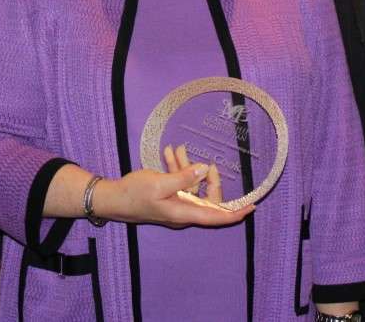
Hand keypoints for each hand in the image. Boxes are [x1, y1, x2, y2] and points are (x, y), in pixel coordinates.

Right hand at [93, 159, 250, 228]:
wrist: (113, 199)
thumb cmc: (134, 194)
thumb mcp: (159, 184)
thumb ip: (184, 177)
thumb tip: (205, 170)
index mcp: (184, 213)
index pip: (216, 216)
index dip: (235, 213)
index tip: (252, 206)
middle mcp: (183, 211)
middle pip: (206, 196)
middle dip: (208, 177)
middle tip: (207, 161)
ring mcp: (175, 203)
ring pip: (191, 185)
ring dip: (187, 166)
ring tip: (177, 148)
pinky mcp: (167, 196)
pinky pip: (179, 182)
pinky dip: (176, 168)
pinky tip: (169, 152)